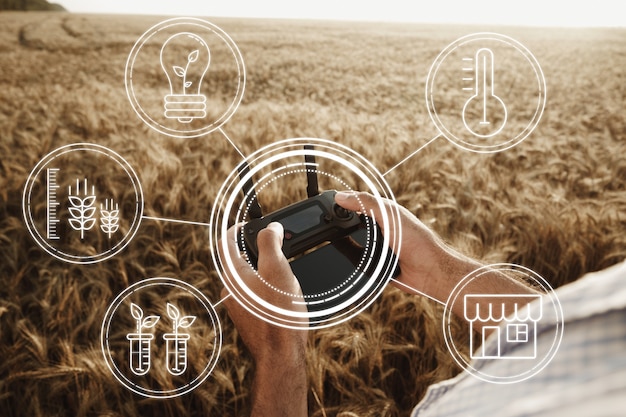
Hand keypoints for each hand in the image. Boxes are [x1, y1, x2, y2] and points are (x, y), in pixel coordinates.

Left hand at [218, 222, 307, 416]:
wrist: (281, 354)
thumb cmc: (278, 312)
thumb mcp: (277, 268)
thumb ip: (270, 242)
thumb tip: (270, 228)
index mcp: (233, 274)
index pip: (227, 242)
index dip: (237, 227)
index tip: (250, 223)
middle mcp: (230, 290)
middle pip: (238, 260)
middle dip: (256, 250)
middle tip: (276, 246)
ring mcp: (238, 307)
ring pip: (247, 279)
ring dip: (262, 270)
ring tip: (284, 272)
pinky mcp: (248, 319)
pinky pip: (253, 296)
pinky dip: (265, 289)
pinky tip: (283, 296)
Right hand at [335, 191, 536, 329]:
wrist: (429, 272)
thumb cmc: (416, 240)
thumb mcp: (389, 215)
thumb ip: (366, 204)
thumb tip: (341, 196)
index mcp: (383, 213)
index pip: (357, 204)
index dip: (342, 203)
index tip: (325, 204)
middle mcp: (379, 230)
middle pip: (351, 225)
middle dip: (338, 226)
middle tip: (323, 225)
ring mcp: (377, 248)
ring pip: (351, 245)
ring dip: (344, 245)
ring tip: (330, 243)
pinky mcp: (375, 267)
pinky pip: (356, 264)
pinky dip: (350, 262)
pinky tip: (342, 260)